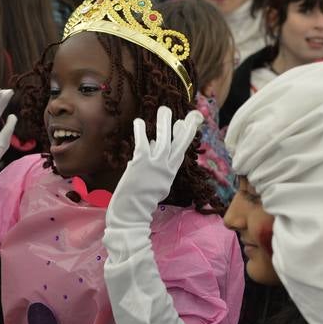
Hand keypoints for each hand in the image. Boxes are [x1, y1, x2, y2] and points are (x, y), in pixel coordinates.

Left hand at [106, 107, 202, 231]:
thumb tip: (154, 141)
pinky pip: (142, 142)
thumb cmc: (140, 200)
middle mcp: (166, 168)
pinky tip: (138, 121)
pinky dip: (140, 130)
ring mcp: (154, 165)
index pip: (182, 151)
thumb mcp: (156, 182)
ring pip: (164, 140)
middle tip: (190, 113)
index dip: (186, 135)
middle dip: (186, 128)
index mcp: (170, 173)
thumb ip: (157, 163)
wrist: (132, 214)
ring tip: (165, 109)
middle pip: (179, 145)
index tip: (189, 121)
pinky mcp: (140, 163)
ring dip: (164, 123)